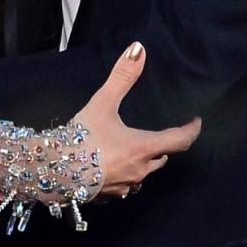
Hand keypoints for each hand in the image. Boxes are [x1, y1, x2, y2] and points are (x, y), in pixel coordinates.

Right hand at [74, 42, 199, 198]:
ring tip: (134, 151)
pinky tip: (109, 168)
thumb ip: (121, 77)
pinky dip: (123, 175)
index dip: (191, 130)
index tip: (195, 122)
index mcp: (143, 148)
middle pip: (161, 159)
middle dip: (163, 147)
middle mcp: (139, 171)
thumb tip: (139, 49)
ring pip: (143, 175)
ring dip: (143, 163)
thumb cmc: (81, 138)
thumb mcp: (101, 104)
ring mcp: (124, 187)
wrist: (50, 172)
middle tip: (161, 135)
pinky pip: (124, 186)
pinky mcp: (107, 197)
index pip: (180, 140)